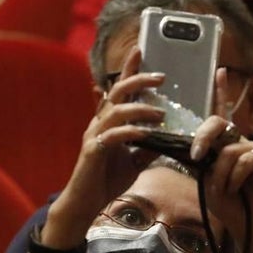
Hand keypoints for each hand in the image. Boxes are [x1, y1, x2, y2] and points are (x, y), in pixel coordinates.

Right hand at [45, 47, 164, 247]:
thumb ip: (147, 148)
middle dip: (138, 79)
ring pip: (117, 111)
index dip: (129, 69)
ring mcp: (94, 135)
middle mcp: (99, 123)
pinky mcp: (93, 151)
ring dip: (141, 109)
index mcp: (108, 122)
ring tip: (161, 114)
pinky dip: (131, 132)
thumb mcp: (133, 162)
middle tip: (161, 77)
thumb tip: (167, 139)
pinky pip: (113, 136)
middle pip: (117, 91)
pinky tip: (145, 134)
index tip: (141, 50)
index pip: (119, 90)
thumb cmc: (106, 181)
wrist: (85, 202)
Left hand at [191, 67, 252, 240]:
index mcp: (224, 144)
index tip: (220, 70)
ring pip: (227, 151)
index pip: (220, 113)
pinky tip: (239, 190)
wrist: (248, 224)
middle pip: (218, 124)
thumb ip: (198, 159)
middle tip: (196, 156)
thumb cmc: (227, 203)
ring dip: (220, 176)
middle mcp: (239, 141)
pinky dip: (234, 179)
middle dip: (203, 139)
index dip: (221, 91)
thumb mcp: (204, 178)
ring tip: (224, 191)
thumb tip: (180, 145)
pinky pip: (243, 160)